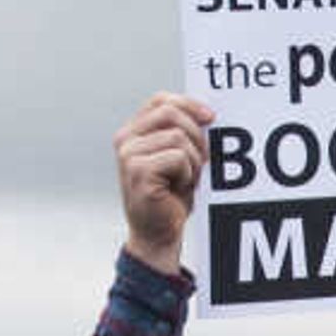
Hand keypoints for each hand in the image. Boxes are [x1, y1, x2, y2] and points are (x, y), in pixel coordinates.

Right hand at [117, 92, 212, 275]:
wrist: (157, 235)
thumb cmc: (169, 197)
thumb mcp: (175, 158)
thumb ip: (180, 132)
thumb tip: (206, 114)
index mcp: (132, 132)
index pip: (161, 101)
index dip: (188, 104)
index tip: (210, 118)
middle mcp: (125, 140)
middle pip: (171, 114)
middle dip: (196, 135)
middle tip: (203, 159)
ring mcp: (129, 155)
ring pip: (178, 137)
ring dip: (192, 161)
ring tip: (186, 180)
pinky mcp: (139, 171)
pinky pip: (178, 157)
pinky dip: (188, 173)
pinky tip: (179, 188)